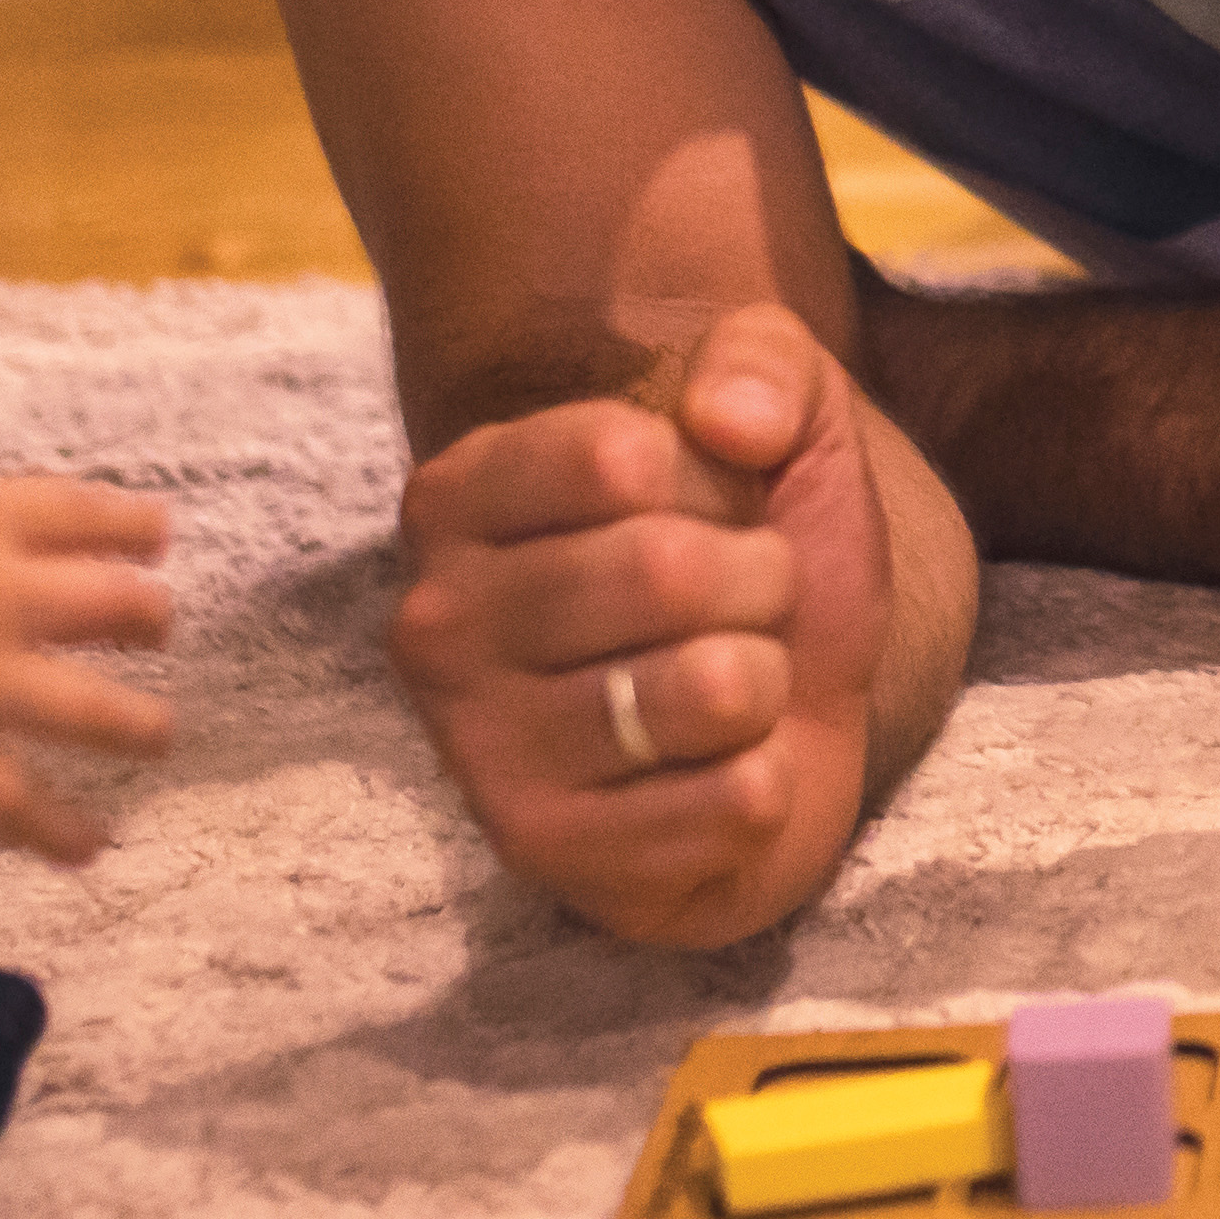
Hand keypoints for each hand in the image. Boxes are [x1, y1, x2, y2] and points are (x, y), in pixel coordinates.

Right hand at [0, 423, 179, 858]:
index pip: (81, 514)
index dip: (133, 528)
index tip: (159, 538)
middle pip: (114, 603)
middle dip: (150, 618)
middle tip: (159, 629)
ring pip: (95, 710)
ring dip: (140, 726)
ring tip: (159, 737)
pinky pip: (17, 803)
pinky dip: (59, 831)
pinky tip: (90, 848)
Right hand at [388, 302, 899, 952]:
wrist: (783, 699)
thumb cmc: (748, 545)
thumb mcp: (774, 410)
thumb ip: (763, 361)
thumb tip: (731, 421)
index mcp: (456, 496)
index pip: (621, 456)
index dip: (719, 477)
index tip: (711, 505)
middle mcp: (436, 623)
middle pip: (666, 572)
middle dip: (760, 581)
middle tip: (744, 604)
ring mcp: (479, 751)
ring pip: (711, 690)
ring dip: (766, 682)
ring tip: (730, 686)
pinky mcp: (549, 857)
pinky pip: (735, 803)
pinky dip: (766, 782)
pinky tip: (720, 772)